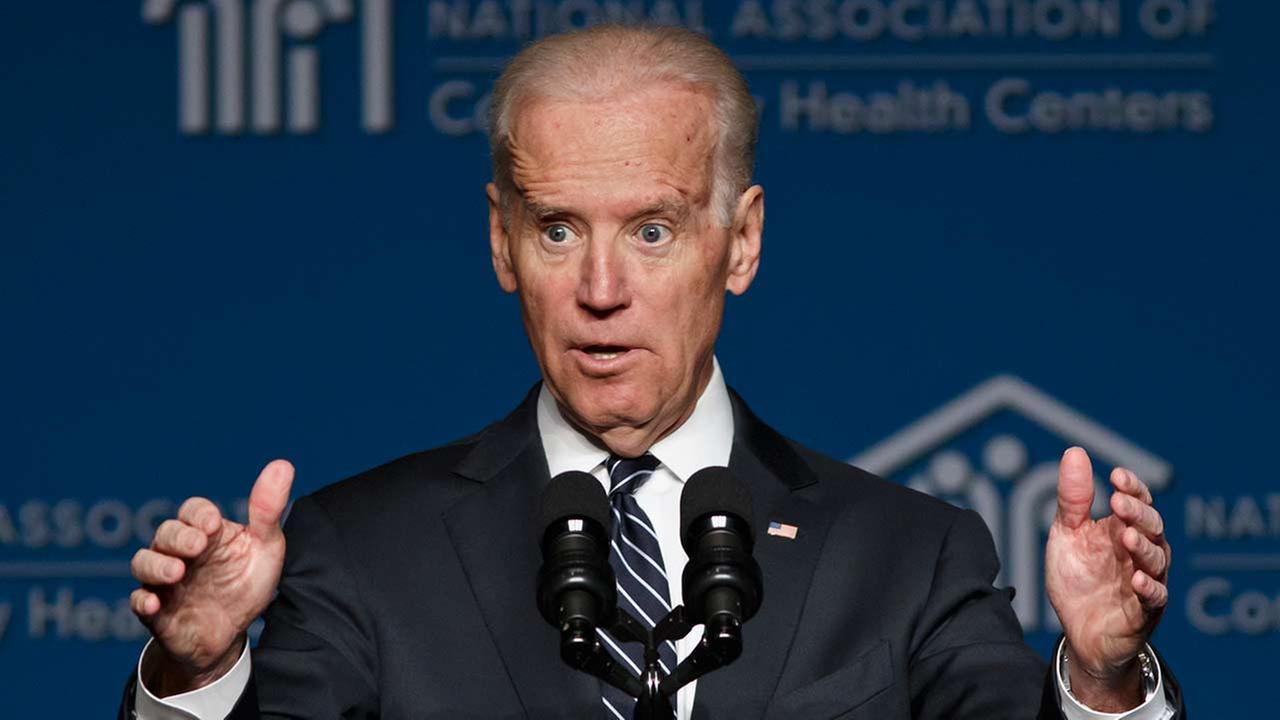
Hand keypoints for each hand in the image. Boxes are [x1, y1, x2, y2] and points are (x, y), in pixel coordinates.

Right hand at [130, 460, 293, 694]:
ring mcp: (163, 580)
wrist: (229, 632)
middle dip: (178, 537)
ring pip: (144, 562)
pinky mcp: (154, 610)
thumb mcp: (265, 547)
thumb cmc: (245, 583)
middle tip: (197, 546)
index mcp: (206, 533)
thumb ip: (268, 510)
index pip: (193, 511)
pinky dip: (142, 600)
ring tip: (176, 573)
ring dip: (156, 565)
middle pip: (166, 532)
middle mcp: (179, 551)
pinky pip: (137, 600)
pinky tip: (154, 604)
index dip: (198, 513)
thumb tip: (283, 464)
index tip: (212, 524)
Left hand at [1045, 447, 1168, 709]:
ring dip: (1145, 546)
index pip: (1137, 501)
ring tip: (1128, 537)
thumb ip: (1073, 499)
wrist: (1079, 631)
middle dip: (1138, 513)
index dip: (1132, 487)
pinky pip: (1155, 598)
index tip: (1116, 475)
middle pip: (1152, 526)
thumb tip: (1075, 451)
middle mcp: (1141, 552)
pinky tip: (1138, 579)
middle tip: (1119, 503)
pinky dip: (1149, 588)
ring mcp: (1147, 581)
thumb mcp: (1068, 535)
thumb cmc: (1078, 578)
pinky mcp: (1145, 612)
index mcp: (1123, 529)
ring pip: (1157, 559)